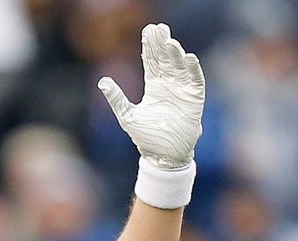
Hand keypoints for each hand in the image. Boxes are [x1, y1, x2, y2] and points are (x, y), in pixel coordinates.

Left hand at [98, 23, 204, 168]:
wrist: (163, 156)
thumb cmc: (145, 137)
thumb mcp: (127, 115)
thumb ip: (116, 98)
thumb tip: (102, 80)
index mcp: (154, 87)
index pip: (152, 62)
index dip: (150, 47)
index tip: (148, 31)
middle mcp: (169, 86)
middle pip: (166, 60)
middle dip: (162, 44)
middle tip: (159, 28)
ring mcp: (182, 92)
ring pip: (179, 68)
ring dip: (176, 55)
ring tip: (170, 42)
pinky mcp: (194, 100)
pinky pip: (195, 82)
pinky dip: (193, 70)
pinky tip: (188, 58)